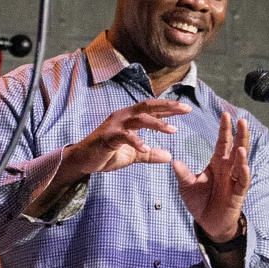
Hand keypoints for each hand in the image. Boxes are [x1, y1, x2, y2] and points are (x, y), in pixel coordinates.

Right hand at [49, 98, 189, 188]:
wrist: (82, 160)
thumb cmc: (105, 154)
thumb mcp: (132, 155)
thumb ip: (149, 154)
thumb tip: (169, 156)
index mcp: (128, 117)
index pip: (152, 109)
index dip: (169, 109)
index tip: (186, 109)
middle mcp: (122, 116)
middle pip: (148, 106)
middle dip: (168, 107)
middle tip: (185, 109)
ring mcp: (114, 125)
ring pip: (139, 118)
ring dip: (157, 123)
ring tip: (172, 130)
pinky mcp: (107, 137)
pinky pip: (124, 137)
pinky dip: (136, 141)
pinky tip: (146, 148)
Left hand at [172, 108, 249, 241]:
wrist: (208, 222)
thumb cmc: (200, 201)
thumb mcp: (187, 186)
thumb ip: (183, 174)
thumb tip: (174, 161)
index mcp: (216, 164)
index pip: (222, 143)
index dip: (224, 130)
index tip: (225, 115)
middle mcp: (228, 169)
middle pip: (236, 148)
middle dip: (239, 135)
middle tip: (241, 120)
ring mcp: (234, 180)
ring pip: (241, 163)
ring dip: (242, 154)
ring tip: (241, 144)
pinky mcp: (238, 193)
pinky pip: (242, 182)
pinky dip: (243, 174)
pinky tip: (243, 166)